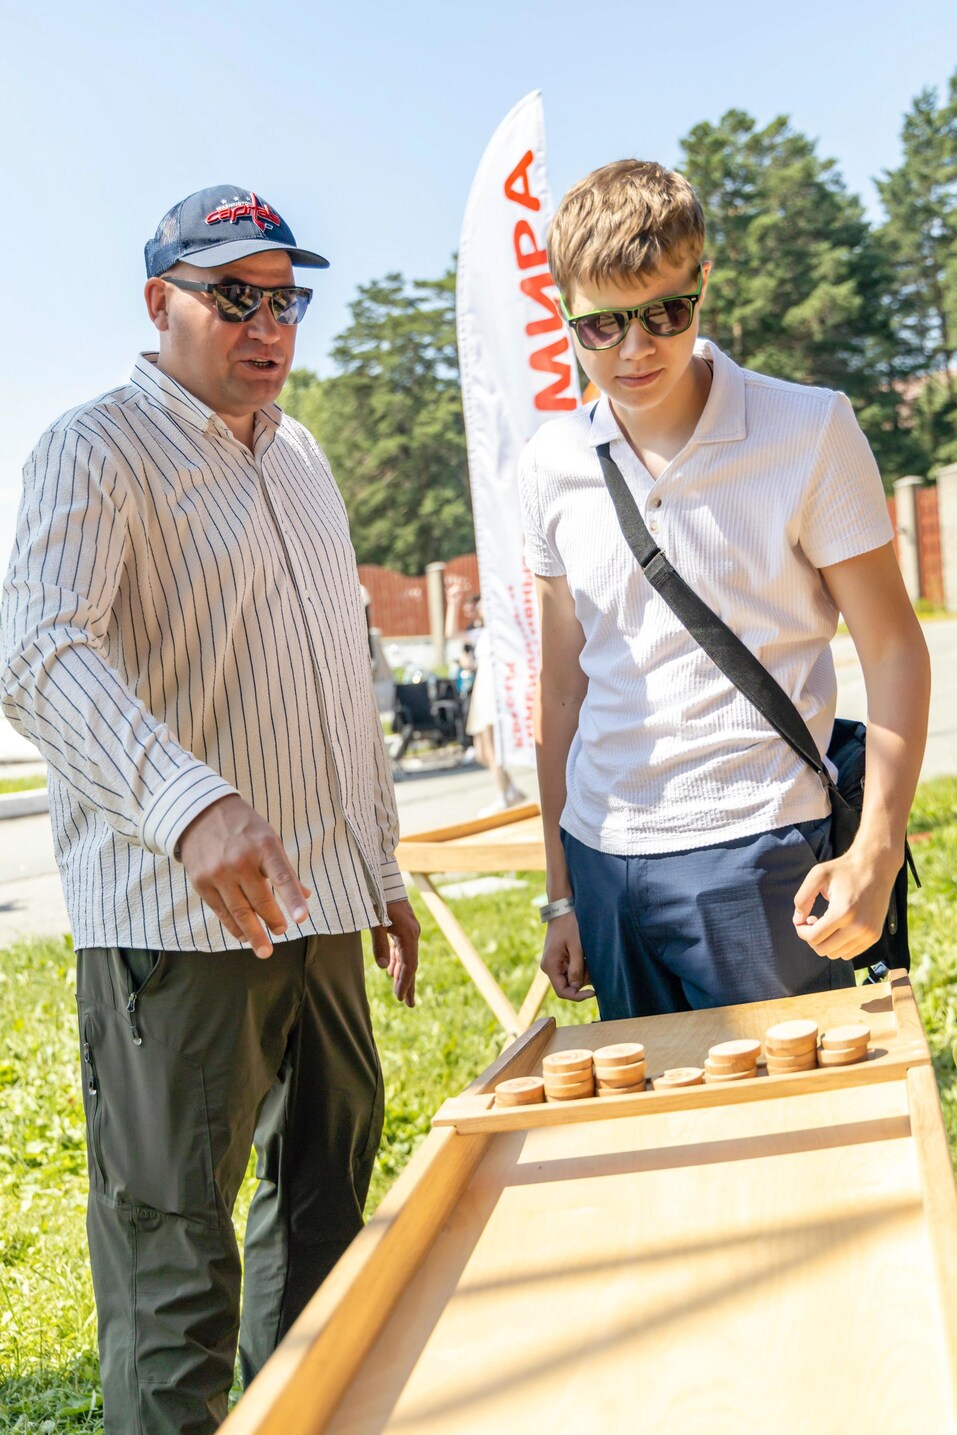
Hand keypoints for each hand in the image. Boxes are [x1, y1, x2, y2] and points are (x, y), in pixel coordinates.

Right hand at [178, 795, 310, 958]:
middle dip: (273, 921)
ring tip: (264, 948)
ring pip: (240, 911)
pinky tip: (243, 935)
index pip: (283, 877)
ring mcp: (218, 872)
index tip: (302, 919)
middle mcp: (240, 860)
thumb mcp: (269, 839)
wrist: (199, 814)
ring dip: (253, 933)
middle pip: (260, 900)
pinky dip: (234, 926)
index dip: (293, 899)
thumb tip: (306, 896)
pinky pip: (221, 911)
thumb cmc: (244, 829)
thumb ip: (286, 869)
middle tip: (280, 932)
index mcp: (264, 846)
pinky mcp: (201, 882)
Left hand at [371, 899, 419, 1006]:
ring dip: (403, 974)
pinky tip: (391, 969)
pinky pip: (402, 948)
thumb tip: (382, 968)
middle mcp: (413, 932)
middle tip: (408, 1004)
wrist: (382, 875)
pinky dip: (397, 960)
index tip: (401, 999)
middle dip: (409, 984)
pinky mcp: (403, 925)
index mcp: (409, 933)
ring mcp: (409, 929)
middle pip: (412, 963)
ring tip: (401, 992)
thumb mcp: (375, 921)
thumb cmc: (378, 896)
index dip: (405, 982)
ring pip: (407, 956)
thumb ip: (379, 944)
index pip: (409, 964)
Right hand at [541, 910, 594, 1001]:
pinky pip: (570, 970)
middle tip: (593, 967)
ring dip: (582, 973)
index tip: (593, 992)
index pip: (563, 991)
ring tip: (589, 958)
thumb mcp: (577, 946)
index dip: (578, 996)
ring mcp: (553, 964)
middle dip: (582, 981)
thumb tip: (577, 987)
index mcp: (550, 966)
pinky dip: (580, 968)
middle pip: (567, 985)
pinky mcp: (558, 960)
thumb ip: (577, 968)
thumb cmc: (569, 926)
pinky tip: (585, 957)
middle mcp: (548, 967)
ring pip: (570, 978)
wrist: (562, 910)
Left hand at [792, 848, 896, 961]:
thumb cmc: (844, 869)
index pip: (813, 938)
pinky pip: (850, 953)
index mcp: (842, 912)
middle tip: (814, 920)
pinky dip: (839, 945)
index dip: (801, 931)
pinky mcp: (875, 936)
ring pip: (836, 954)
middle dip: (812, 938)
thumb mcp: (817, 876)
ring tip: (826, 923)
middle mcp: (858, 927)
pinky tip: (838, 927)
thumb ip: (802, 899)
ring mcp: (869, 934)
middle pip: (823, 949)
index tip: (802, 920)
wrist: (877, 866)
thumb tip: (797, 922)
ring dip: (826, 942)